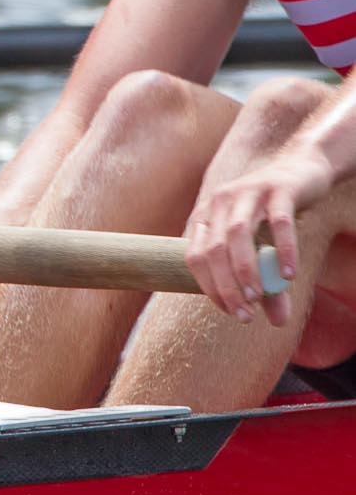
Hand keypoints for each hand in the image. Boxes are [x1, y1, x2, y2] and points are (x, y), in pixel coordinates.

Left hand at [185, 144, 333, 325]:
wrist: (302, 171)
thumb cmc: (274, 215)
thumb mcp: (266, 249)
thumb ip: (268, 282)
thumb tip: (279, 322)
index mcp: (206, 216)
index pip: (193, 257)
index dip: (209, 287)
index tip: (230, 311)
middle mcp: (220, 202)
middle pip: (212, 249)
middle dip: (226, 286)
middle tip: (243, 314)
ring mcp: (247, 192)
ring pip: (237, 234)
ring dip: (245, 270)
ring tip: (258, 297)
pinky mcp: (278, 189)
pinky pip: (279, 222)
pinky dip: (283, 249)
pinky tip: (289, 274)